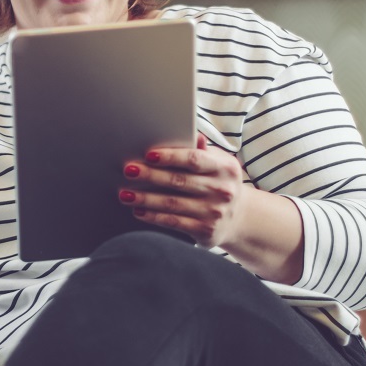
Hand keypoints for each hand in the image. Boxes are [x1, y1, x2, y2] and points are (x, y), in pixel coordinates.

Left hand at [118, 136, 250, 248]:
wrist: (240, 218)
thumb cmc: (221, 183)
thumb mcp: (220, 164)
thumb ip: (203, 151)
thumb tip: (194, 134)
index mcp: (225, 168)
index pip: (195, 160)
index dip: (171, 157)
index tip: (149, 155)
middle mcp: (222, 190)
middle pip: (179, 181)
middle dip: (151, 176)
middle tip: (129, 171)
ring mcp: (214, 212)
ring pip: (173, 203)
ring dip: (146, 198)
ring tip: (125, 194)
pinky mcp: (205, 230)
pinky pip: (174, 222)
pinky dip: (154, 216)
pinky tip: (139, 211)